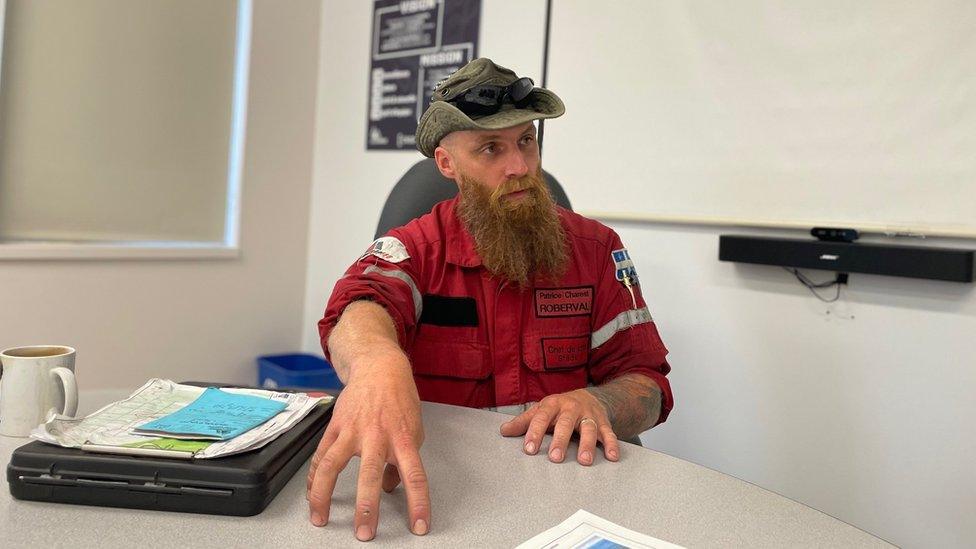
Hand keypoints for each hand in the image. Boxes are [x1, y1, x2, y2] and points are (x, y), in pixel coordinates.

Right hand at [306, 354, 429, 540]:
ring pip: (333, 466)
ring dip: (324, 496)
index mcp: (403, 439)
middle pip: (370, 475)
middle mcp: (377, 436)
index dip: (418, 503)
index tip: (419, 526)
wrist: (379, 368)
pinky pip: (320, 455)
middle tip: (364, 533)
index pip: (415, 476)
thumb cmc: (399, 400)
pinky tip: (310, 494)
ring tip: (320, 519)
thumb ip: (402, 461)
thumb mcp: (413, 429)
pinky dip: (313, 477)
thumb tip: (393, 488)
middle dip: (367, 507)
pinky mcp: (334, 427)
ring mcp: (352, 431)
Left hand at [499, 389, 619, 465]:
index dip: (534, 433)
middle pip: (565, 424)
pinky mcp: (604, 422)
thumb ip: (524, 422)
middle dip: (560, 441)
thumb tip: (503, 431)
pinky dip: (612, 444)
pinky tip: (612, 457)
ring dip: (587, 445)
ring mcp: (589, 415)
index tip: (529, 449)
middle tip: (555, 458)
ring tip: (584, 461)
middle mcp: (571, 408)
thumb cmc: (560, 408)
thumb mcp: (541, 410)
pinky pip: (609, 433)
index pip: (541, 418)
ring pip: (589, 429)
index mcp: (553, 404)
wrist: (589, 396)